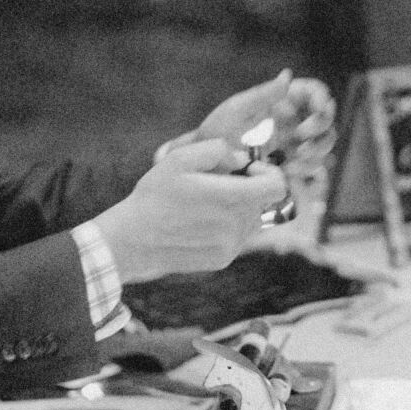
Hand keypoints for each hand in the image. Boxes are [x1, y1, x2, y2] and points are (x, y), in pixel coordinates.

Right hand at [94, 140, 287, 283]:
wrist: (132, 240)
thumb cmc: (155, 195)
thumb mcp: (181, 158)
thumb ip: (217, 149)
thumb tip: (240, 159)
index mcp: (232, 199)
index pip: (278, 187)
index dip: (267, 173)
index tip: (247, 170)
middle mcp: (237, 226)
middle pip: (263, 201)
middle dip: (248, 187)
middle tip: (218, 183)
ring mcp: (231, 247)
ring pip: (252, 219)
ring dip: (238, 207)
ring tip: (205, 203)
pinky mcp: (222, 260)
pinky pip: (237, 237)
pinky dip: (227, 225)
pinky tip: (199, 222)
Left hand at [157, 70, 336, 177]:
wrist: (207, 164)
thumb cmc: (217, 131)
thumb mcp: (237, 110)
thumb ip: (265, 94)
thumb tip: (288, 74)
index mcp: (284, 100)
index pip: (315, 92)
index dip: (322, 100)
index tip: (318, 113)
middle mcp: (294, 119)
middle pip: (326, 122)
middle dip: (320, 134)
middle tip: (300, 144)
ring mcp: (295, 143)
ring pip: (323, 146)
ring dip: (314, 156)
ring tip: (291, 165)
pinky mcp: (292, 165)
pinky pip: (312, 167)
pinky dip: (306, 171)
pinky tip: (287, 174)